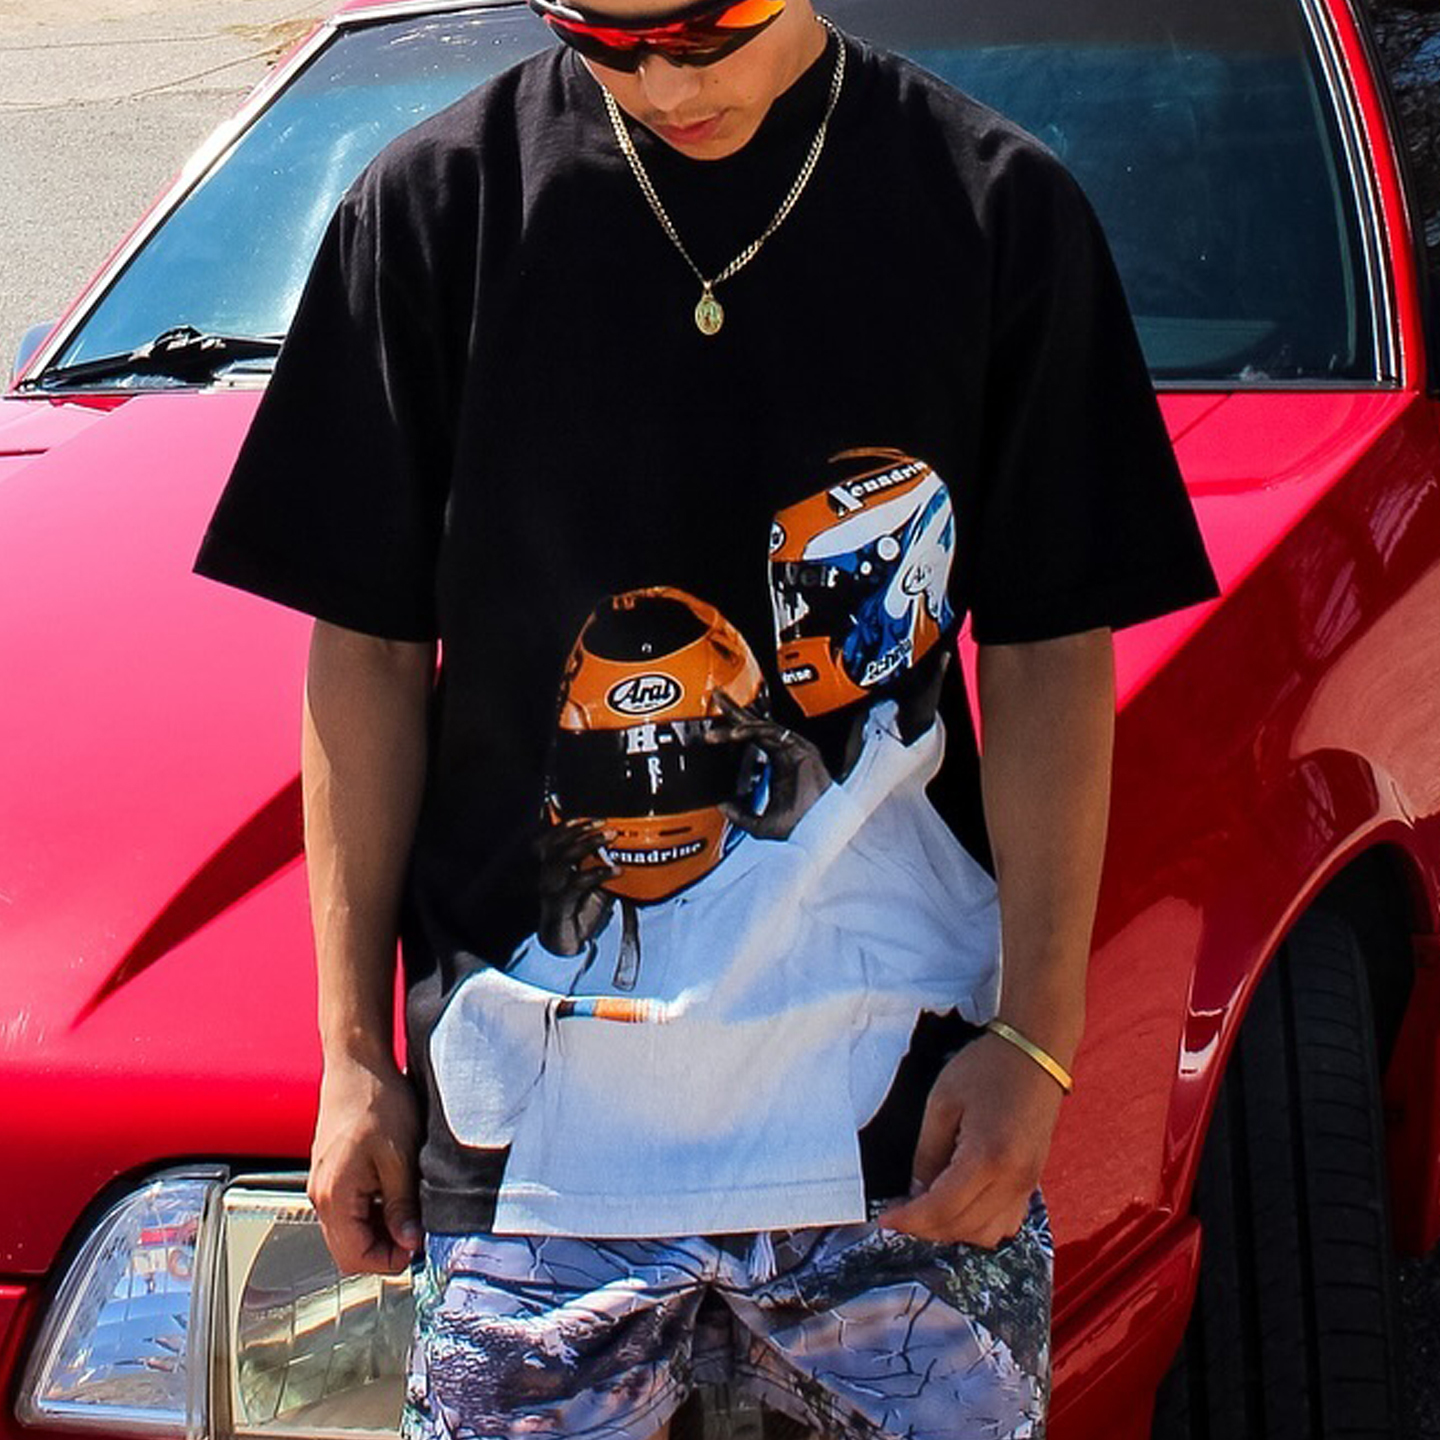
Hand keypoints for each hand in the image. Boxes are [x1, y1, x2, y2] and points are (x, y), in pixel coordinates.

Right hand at [308, 1053, 422, 1273]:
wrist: (358, 1064)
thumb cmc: (376, 1100)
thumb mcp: (400, 1156)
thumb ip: (402, 1205)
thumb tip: (410, 1242)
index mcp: (333, 1195)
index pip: (354, 1257)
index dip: (389, 1260)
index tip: (418, 1246)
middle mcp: (321, 1194)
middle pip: (350, 1248)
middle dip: (386, 1247)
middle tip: (419, 1229)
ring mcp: (324, 1183)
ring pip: (351, 1229)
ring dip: (382, 1227)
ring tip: (412, 1205)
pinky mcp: (332, 1172)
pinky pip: (351, 1208)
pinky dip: (375, 1209)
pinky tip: (398, 1189)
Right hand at [535, 818, 616, 953]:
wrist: (566, 941)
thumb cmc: (579, 910)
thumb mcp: (594, 885)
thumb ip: (601, 867)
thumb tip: (624, 851)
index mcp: (553, 866)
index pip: (553, 838)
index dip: (569, 825)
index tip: (593, 818)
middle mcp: (548, 874)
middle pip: (558, 843)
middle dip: (582, 830)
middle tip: (606, 824)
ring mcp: (551, 888)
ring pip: (564, 858)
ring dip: (588, 844)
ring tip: (610, 837)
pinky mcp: (559, 903)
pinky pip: (577, 883)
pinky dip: (598, 873)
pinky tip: (616, 870)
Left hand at [709, 691, 830, 839]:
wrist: (820, 830)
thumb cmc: (802, 826)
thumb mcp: (761, 823)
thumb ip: (741, 815)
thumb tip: (722, 807)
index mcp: (777, 764)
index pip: (753, 739)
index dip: (733, 730)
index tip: (712, 730)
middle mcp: (784, 752)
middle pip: (755, 724)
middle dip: (734, 710)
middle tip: (716, 697)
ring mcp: (793, 747)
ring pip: (762, 725)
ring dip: (738, 723)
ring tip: (715, 733)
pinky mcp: (800, 747)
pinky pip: (773, 732)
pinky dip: (753, 730)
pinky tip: (735, 735)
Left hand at [878, 1029, 1064, 1245]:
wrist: (1035, 1053)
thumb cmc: (986, 1069)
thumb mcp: (942, 1102)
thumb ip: (926, 1153)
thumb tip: (916, 1191)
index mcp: (988, 1157)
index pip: (942, 1208)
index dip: (909, 1220)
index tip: (884, 1220)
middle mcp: (1013, 1179)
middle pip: (963, 1227)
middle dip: (926, 1227)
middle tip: (899, 1212)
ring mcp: (1027, 1184)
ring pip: (986, 1234)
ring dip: (952, 1230)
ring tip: (927, 1209)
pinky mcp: (1032, 1181)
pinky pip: (1005, 1223)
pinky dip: (978, 1225)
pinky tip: (958, 1205)